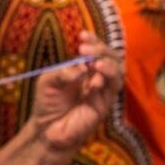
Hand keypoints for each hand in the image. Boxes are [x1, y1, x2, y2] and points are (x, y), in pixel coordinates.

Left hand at [29, 32, 122, 151]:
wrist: (47, 130)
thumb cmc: (47, 103)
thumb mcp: (48, 81)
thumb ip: (63, 72)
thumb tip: (81, 67)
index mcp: (83, 68)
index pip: (95, 50)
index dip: (93, 41)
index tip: (82, 35)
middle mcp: (95, 77)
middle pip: (110, 57)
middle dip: (101, 49)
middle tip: (84, 48)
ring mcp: (102, 91)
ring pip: (118, 70)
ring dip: (107, 63)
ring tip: (93, 62)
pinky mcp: (105, 104)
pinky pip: (113, 88)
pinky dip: (107, 78)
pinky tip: (94, 78)